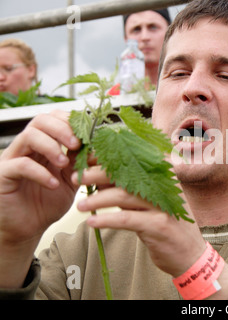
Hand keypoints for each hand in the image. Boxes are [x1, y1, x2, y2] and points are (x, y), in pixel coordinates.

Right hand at [0, 110, 79, 287]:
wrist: (29, 228)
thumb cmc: (48, 203)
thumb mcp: (71, 180)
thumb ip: (81, 163)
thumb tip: (98, 148)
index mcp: (43, 145)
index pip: (53, 118)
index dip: (70, 122)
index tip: (86, 135)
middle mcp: (26, 148)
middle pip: (40, 120)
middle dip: (62, 129)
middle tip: (76, 144)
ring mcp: (12, 159)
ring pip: (29, 136)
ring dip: (51, 147)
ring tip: (64, 164)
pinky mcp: (2, 175)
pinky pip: (21, 165)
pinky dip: (41, 172)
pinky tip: (53, 184)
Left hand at [74, 166, 227, 298]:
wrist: (190, 252)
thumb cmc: (165, 223)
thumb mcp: (148, 201)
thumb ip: (127, 188)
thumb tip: (96, 176)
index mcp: (162, 174)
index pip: (130, 158)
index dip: (105, 157)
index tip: (84, 159)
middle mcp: (164, 185)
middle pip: (126, 172)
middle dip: (97, 173)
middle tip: (76, 177)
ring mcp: (163, 205)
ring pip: (123, 195)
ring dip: (98, 199)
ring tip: (80, 205)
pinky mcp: (159, 225)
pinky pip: (127, 219)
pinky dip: (107, 220)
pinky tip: (92, 222)